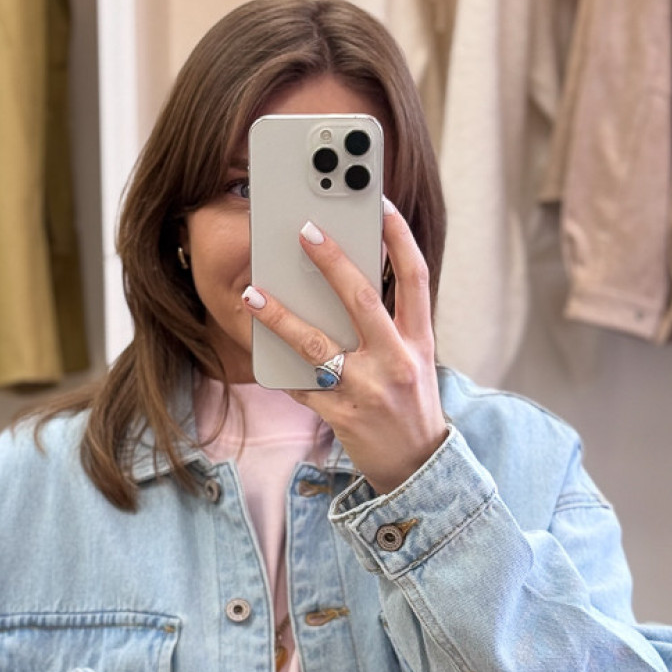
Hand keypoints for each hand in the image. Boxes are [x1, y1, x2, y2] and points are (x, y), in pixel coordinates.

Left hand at [241, 199, 447, 496]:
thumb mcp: (414, 359)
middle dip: (332, 261)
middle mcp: (397, 361)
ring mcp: (368, 390)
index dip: (399, 237)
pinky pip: (303, 386)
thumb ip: (390, 323)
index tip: (381, 203)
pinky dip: (281, 368)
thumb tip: (350, 280)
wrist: (416, 467)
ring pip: (317, 346)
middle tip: (304, 230)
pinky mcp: (342, 416)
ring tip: (252, 295)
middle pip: (362, 300)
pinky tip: (262, 350)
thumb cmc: (409, 404)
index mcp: (419, 340)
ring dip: (280, 317)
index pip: (414, 277)